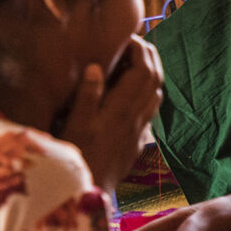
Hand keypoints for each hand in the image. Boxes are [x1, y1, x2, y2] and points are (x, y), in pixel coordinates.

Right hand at [62, 37, 162, 189]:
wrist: (89, 191)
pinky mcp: (138, 140)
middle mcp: (136, 118)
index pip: (142, 71)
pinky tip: (134, 90)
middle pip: (155, 79)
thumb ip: (87, 95)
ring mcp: (140, 130)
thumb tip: (97, 67)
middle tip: (136, 43)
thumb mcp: (74, 125)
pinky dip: (147, 92)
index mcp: (121, 109)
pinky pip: (150, 109)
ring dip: (152, 73)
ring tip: (136, 60)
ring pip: (156, 93)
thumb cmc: (75, 158)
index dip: (140, 51)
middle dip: (150, 56)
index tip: (128, 38)